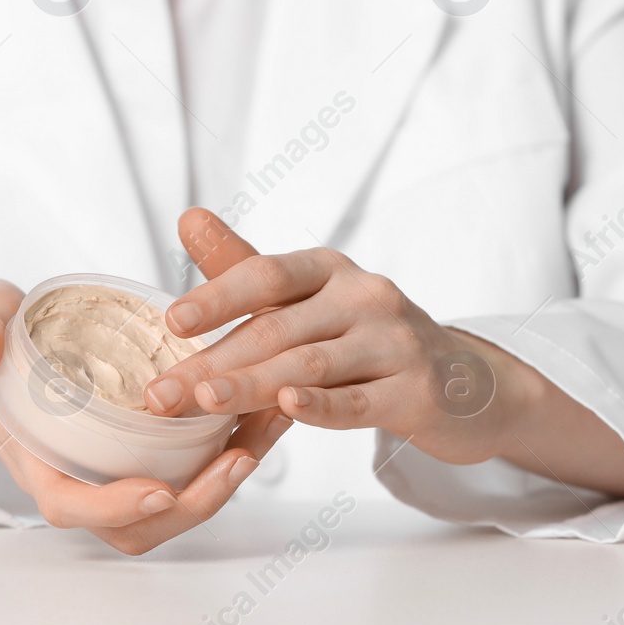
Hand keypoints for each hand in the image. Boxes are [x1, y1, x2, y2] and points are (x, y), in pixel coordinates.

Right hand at [0, 279, 291, 554]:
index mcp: (36, 460)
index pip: (72, 507)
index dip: (115, 507)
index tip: (159, 489)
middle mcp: (80, 478)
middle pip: (140, 524)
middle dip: (195, 502)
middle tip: (241, 457)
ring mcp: (115, 470)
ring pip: (175, 504)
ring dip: (225, 478)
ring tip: (268, 429)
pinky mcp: (144, 451)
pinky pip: (189, 469)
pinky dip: (229, 448)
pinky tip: (267, 407)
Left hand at [145, 209, 623, 494]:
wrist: (463, 384)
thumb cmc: (365, 337)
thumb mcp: (308, 298)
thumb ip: (244, 267)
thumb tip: (187, 216)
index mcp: (331, 268)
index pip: (266, 274)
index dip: (217, 296)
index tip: (171, 322)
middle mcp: (366, 295)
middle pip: (277, 328)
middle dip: (213, 362)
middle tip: (160, 394)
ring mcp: (396, 343)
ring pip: (311, 365)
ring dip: (251, 385)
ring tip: (202, 402)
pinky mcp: (417, 392)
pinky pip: (359, 401)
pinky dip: (321, 405)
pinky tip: (287, 408)